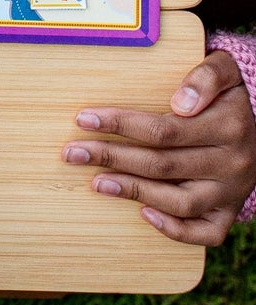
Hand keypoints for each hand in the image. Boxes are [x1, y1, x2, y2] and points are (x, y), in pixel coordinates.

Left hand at [62, 51, 255, 245]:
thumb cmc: (225, 96)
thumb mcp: (224, 71)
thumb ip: (206, 76)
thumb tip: (181, 103)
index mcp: (228, 126)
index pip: (163, 130)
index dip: (120, 124)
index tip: (83, 119)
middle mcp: (232, 163)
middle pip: (162, 165)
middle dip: (111, 158)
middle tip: (73, 153)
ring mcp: (231, 192)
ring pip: (180, 202)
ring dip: (133, 191)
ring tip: (96, 181)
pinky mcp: (229, 213)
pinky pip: (206, 233)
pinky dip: (175, 230)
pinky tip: (143, 214)